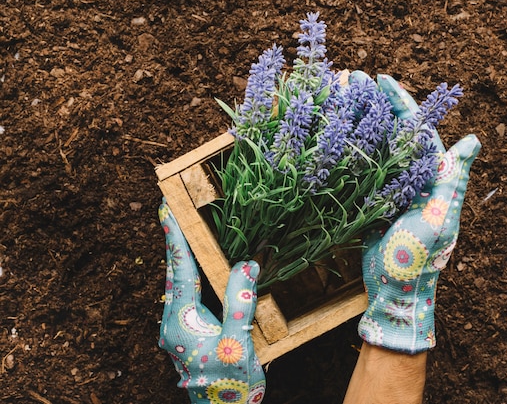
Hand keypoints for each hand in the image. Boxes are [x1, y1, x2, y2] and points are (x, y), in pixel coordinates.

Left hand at [158, 200, 264, 402]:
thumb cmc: (229, 385)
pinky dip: (191, 276)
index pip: (179, 271)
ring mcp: (177, 329)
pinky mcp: (187, 334)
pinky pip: (187, 296)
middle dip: (173, 242)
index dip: (175, 239)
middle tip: (171, 212)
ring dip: (181, 258)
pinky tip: (197, 269)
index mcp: (180, 322)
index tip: (167, 211)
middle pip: (173, 274)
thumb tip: (247, 264)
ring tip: (182, 232)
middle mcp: (172, 323)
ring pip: (178, 285)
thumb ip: (240, 303)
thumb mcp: (238, 344)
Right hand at [357, 74, 480, 353]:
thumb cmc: (421, 256)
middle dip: (371, 104)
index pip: (416, 129)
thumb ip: (452, 178)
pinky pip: (359, 170)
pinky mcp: (371, 201)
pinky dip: (345, 150)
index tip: (379, 78)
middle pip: (391, 131)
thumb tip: (474, 139)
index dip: (398, 102)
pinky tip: (329, 135)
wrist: (396, 290)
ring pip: (373, 146)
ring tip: (334, 98)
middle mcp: (410, 177)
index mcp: (431, 175)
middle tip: (348, 79)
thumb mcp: (439, 216)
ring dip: (355, 121)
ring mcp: (389, 188)